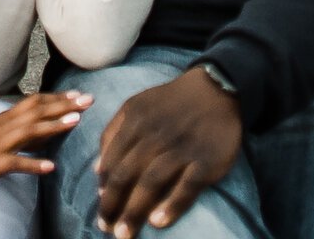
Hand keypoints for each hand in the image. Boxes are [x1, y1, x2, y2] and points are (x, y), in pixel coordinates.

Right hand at [0, 89, 94, 187]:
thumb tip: (33, 128)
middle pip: (37, 111)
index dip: (57, 98)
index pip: (34, 103)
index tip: (78, 94)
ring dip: (53, 126)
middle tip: (89, 99)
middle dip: (64, 105)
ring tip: (75, 122)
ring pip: (28, 131)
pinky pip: (14, 164)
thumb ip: (11, 129)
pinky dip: (33, 164)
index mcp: (2, 120)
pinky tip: (50, 168)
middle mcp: (2, 128)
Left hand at [93, 66, 242, 234]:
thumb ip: (113, 133)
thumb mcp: (136, 106)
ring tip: (125, 234)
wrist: (216, 89)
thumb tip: (97, 170)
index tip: (100, 209)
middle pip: (127, 174)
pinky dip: (172, 205)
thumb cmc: (171, 103)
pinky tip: (158, 222)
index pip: (112, 161)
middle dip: (112, 205)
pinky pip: (187, 186)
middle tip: (106, 228)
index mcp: (134, 120)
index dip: (103, 189)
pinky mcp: (206, 160)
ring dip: (134, 211)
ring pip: (151, 183)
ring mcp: (182, 147)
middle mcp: (155, 134)